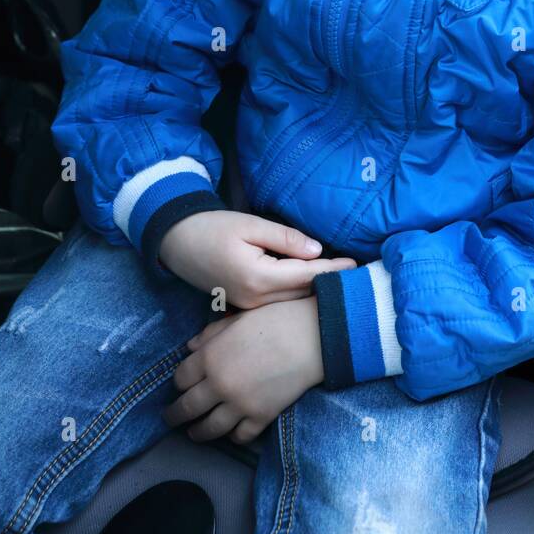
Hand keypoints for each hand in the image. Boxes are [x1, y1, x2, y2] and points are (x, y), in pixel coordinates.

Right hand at [158, 208, 356, 305]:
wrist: (176, 242)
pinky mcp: (243, 307)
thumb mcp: (250, 225)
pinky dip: (296, 295)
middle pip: (302, 294)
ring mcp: (247, 307)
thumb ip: (286, 239)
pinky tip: (311, 288)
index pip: (307, 276)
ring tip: (340, 282)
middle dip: (329, 285)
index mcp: (257, 278)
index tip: (357, 265)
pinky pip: (277, 303)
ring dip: (314, 292)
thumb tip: (318, 250)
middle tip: (357, 276)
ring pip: (291, 302)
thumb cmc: (211, 227)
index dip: (334, 270)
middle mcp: (254, 300)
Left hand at [162, 296, 324, 444]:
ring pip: (208, 429)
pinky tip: (230, 433)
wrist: (312, 337)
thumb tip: (190, 347)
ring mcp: (239, 404)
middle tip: (170, 418)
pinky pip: (239, 436)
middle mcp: (219, 384)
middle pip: (186, 408)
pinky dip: (232, 437)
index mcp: (210, 357)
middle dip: (175, 415)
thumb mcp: (237, 319)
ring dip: (197, 433)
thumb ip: (210, 334)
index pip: (180, 378)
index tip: (179, 386)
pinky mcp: (261, 418)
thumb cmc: (275, 319)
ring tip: (193, 433)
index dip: (177, 383)